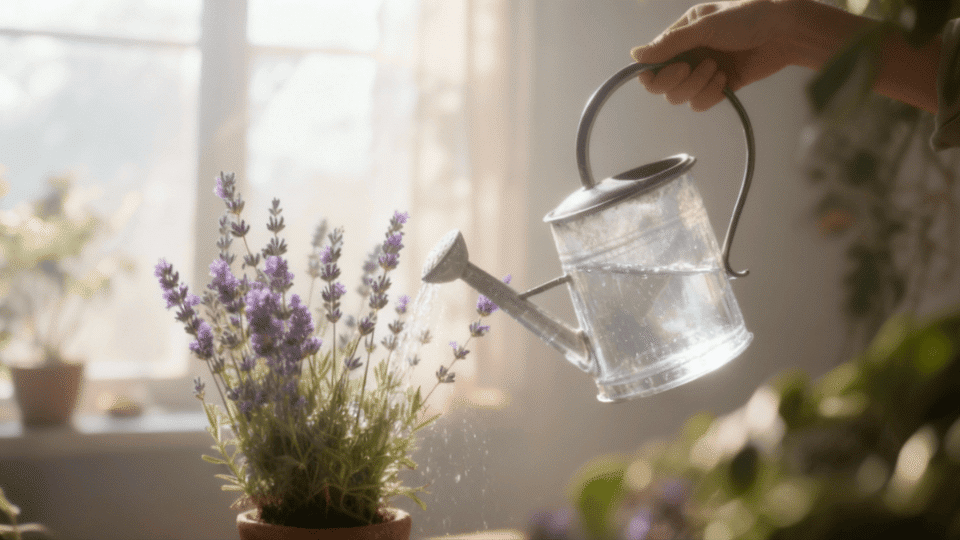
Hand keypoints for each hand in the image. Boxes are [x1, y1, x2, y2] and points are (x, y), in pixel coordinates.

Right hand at [631, 0, 800, 110]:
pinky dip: (711, 95)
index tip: (672, 69)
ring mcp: (702, 73)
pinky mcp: (719, 88)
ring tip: (717, 69)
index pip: (651, 64)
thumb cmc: (748, 18)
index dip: (654, 74)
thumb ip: (669, 43)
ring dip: (697, 86)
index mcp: (680, 36)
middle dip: (677, 81)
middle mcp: (687, 55)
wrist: (786, 32)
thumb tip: (634, 56)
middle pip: (662, 86)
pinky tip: (726, 79)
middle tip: (693, 67)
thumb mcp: (705, 26)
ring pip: (681, 97)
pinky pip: (700, 103)